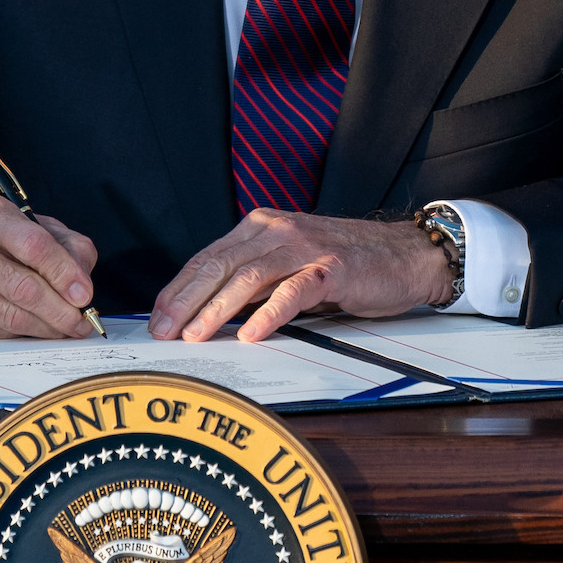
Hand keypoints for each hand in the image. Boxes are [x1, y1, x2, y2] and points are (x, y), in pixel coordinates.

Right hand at [0, 192, 99, 338]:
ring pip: (10, 317)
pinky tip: (30, 327)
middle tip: (81, 322)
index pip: (34, 245)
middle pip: (22, 288)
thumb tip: (82, 286)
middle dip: (60, 311)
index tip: (85, 295)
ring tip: (64, 328)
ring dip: (45, 328)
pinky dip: (20, 335)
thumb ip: (67, 247)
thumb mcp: (32, 227)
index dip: (64, 273)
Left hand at [148, 210, 452, 343]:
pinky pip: (294, 290)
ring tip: (195, 335)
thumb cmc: (345, 263)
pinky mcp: (332, 267)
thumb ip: (253, 280)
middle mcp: (276, 230)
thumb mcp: (289, 264)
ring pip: (248, 277)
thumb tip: (207, 310)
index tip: (158, 318)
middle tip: (164, 330)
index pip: (208, 258)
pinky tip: (251, 333)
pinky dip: (269, 313)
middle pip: (219, 265)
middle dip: (186, 300)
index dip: (179, 288)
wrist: (404, 254)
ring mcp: (304, 247)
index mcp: (261, 227)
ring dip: (217, 309)